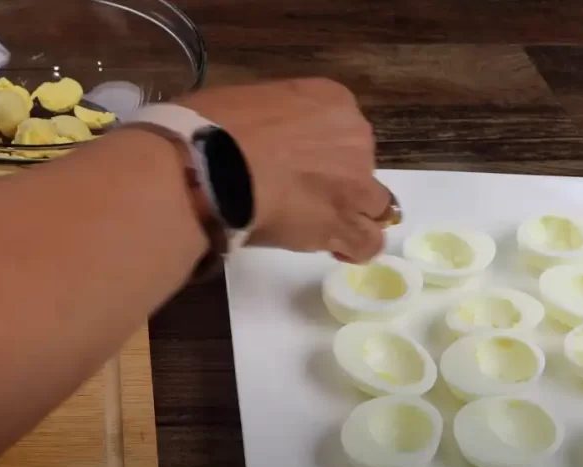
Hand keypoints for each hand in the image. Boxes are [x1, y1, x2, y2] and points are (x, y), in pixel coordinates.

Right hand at [180, 78, 390, 262]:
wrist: (207, 164)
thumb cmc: (212, 126)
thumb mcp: (247, 101)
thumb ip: (270, 119)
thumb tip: (255, 139)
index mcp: (332, 101)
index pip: (342, 129)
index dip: (320, 152)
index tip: (292, 164)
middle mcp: (354, 138)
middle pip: (361, 166)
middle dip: (337, 181)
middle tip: (299, 194)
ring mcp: (354, 183)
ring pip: (375, 206)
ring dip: (352, 214)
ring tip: (320, 226)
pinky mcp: (342, 224)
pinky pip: (367, 242)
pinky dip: (354, 248)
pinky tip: (336, 250)